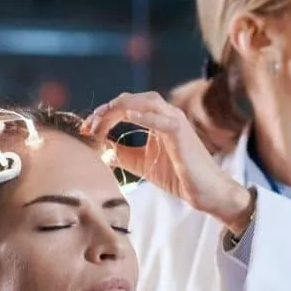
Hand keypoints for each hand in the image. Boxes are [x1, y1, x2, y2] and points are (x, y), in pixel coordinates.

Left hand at [81, 91, 253, 232]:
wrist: (205, 191)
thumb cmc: (178, 175)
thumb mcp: (140, 163)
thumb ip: (120, 152)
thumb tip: (97, 147)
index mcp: (156, 119)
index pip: (125, 106)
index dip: (103, 115)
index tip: (85, 130)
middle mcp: (166, 114)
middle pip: (131, 99)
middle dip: (106, 109)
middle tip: (88, 126)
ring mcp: (175, 121)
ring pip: (145, 102)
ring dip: (119, 109)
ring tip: (100, 121)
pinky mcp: (181, 133)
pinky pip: (162, 119)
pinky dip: (144, 115)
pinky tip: (128, 115)